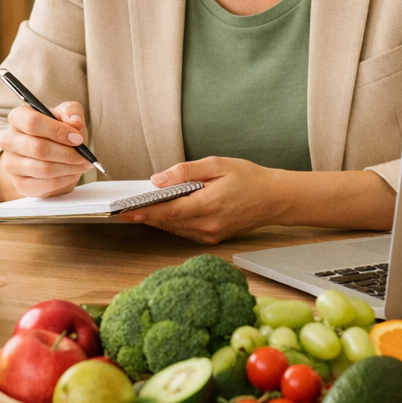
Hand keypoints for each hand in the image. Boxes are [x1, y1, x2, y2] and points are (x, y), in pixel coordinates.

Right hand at [0, 101, 91, 199]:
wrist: (45, 154)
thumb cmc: (55, 130)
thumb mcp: (65, 114)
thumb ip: (72, 112)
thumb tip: (76, 123)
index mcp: (18, 117)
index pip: (33, 122)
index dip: (58, 131)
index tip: (77, 138)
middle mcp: (9, 140)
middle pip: (39, 148)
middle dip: (67, 153)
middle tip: (85, 156)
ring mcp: (12, 164)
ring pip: (43, 169)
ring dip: (68, 168)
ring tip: (82, 164)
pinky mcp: (20, 183)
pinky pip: (45, 184)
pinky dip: (64, 180)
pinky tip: (73, 173)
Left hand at [121, 157, 288, 243]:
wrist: (275, 199)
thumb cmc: (250, 179)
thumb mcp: (217, 164)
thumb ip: (185, 171)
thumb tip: (159, 179)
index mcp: (208, 204)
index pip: (168, 211)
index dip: (144, 211)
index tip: (126, 210)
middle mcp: (208, 224)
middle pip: (167, 222)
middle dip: (146, 215)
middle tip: (127, 208)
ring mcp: (211, 234)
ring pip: (174, 229)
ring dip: (158, 219)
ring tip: (142, 208)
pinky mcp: (213, 238)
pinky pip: (185, 231)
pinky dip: (173, 222)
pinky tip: (167, 211)